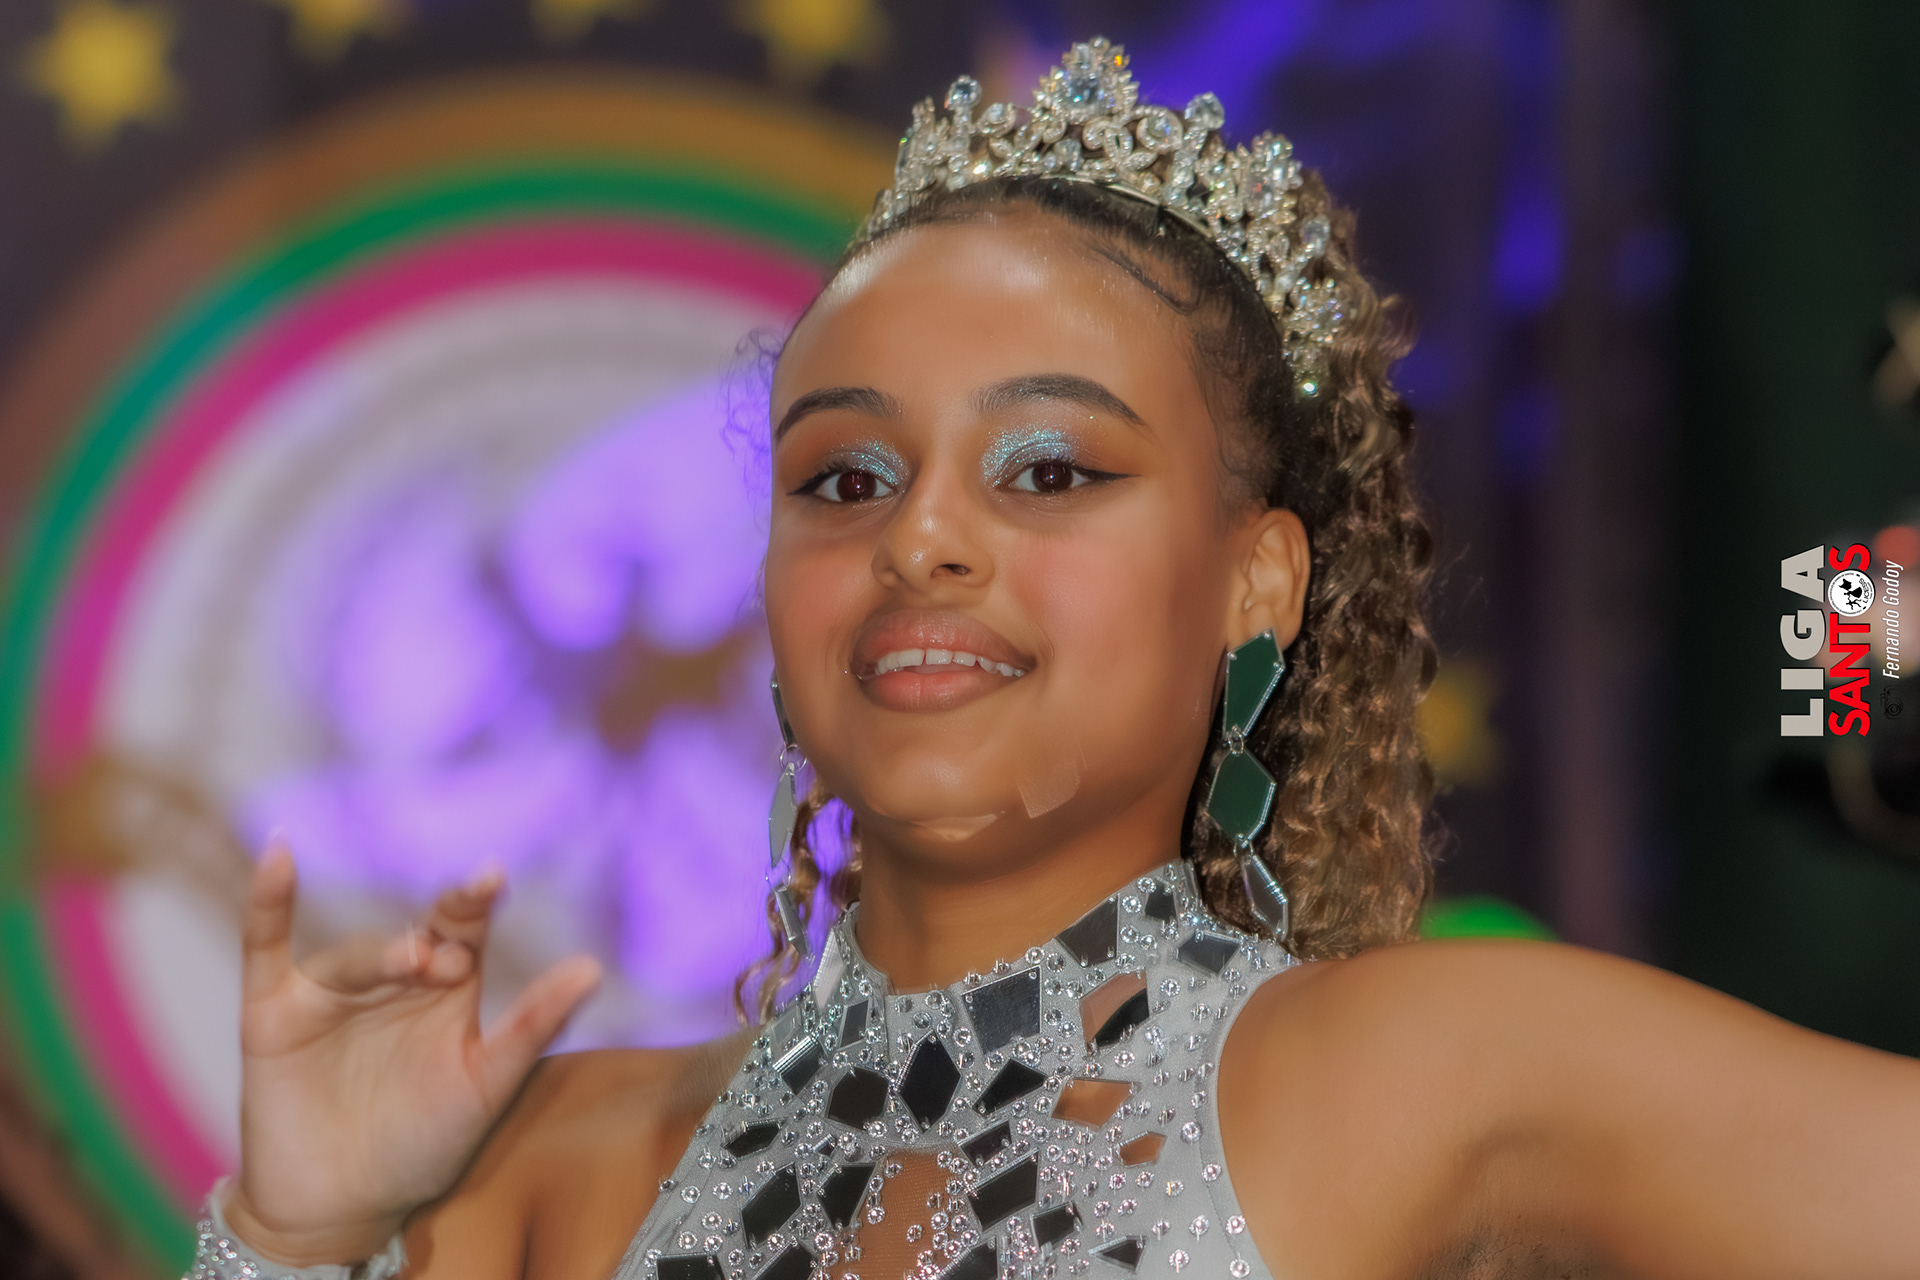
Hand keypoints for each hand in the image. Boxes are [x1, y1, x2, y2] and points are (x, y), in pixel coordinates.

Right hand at [225, 837, 601, 1263]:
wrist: (344, 1208)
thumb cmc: (424, 1144)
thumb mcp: (488, 1085)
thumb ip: (535, 1025)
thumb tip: (594, 966)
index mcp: (445, 989)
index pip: (464, 931)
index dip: (475, 904)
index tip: (491, 878)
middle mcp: (390, 981)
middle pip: (413, 936)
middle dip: (435, 929)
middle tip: (456, 938)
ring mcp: (331, 993)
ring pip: (354, 955)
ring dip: (380, 954)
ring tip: (413, 962)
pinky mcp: (273, 1014)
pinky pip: (264, 947)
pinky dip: (267, 902)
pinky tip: (277, 856)